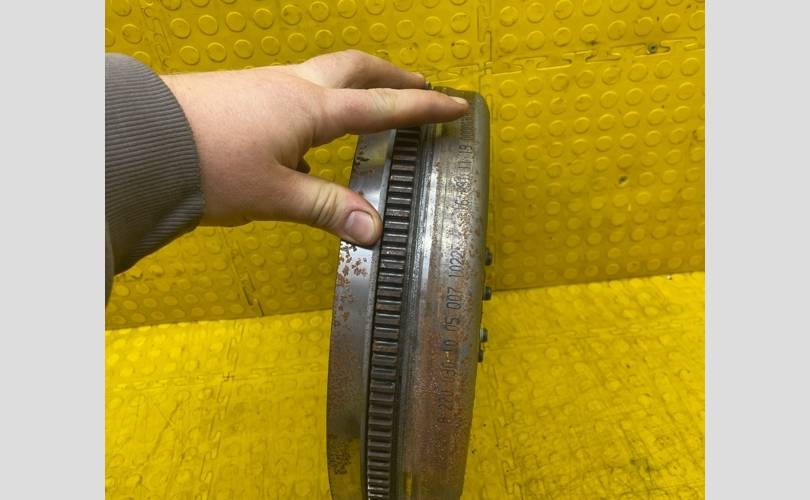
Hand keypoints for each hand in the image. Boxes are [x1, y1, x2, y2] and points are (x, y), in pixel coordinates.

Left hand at [161, 50, 468, 244]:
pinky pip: (291, 93)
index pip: (381, 106)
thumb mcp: (275, 194)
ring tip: (367, 109)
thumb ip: (326, 208)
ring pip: (321, 76)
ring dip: (352, 86)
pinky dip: (314, 107)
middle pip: (353, 69)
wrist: (142, 141)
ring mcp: (263, 88)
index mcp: (310, 108)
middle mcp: (291, 89)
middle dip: (390, 76)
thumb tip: (371, 228)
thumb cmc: (205, 163)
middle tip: (415, 83)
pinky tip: (305, 143)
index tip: (454, 104)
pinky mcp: (241, 96)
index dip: (422, 107)